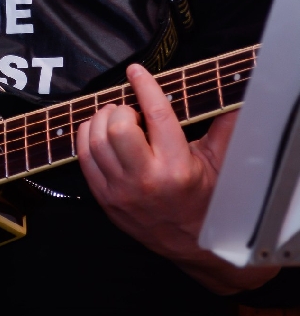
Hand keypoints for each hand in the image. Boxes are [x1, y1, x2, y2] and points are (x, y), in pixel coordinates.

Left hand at [77, 63, 276, 292]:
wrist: (190, 244)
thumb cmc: (205, 199)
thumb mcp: (219, 164)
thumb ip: (224, 127)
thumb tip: (232, 95)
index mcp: (177, 167)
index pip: (155, 115)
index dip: (144, 87)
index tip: (136, 71)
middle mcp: (146, 179)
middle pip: (118, 127)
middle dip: (121, 108)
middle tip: (130, 110)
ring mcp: (120, 191)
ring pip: (95, 139)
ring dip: (102, 119)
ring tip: (116, 119)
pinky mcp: (104, 198)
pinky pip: (84, 157)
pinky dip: (87, 136)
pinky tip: (99, 132)